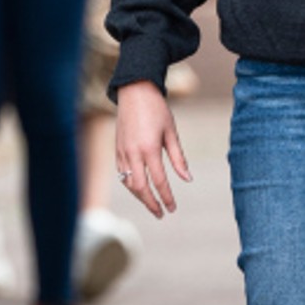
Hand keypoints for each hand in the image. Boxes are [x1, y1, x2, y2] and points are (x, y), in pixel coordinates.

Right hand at [114, 80, 192, 218]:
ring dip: (139, 196)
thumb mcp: (171, 132)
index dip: (166, 197)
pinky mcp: (117, 148)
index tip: (173, 209)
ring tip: (151, 204)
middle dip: (151, 203)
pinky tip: (139, 188)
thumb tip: (187, 179)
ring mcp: (122, 151)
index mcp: (149, 149)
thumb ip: (178, 158)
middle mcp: (133, 153)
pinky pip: (121, 173)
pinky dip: (130, 184)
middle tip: (161, 214)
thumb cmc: (157, 109)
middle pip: (140, 188)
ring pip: (128, 183)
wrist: (134, 91)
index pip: (158, 181)